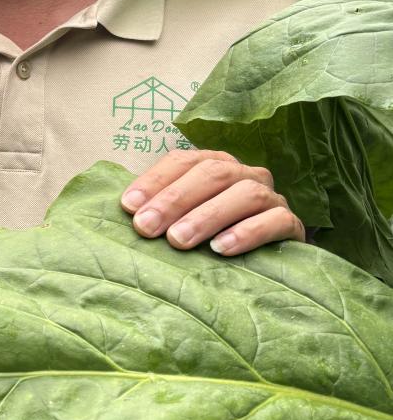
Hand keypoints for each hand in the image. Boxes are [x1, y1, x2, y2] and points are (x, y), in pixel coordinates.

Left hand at [120, 148, 304, 255]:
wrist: (272, 258)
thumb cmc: (213, 234)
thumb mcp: (185, 217)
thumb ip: (161, 209)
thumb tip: (127, 213)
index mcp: (214, 164)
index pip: (182, 161)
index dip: (154, 181)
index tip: (129, 207)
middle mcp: (244, 173)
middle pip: (211, 174)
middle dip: (174, 200)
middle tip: (146, 228)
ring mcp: (271, 196)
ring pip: (244, 194)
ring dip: (207, 216)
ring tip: (179, 240)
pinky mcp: (292, 224)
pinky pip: (275, 220)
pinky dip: (247, 232)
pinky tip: (222, 248)